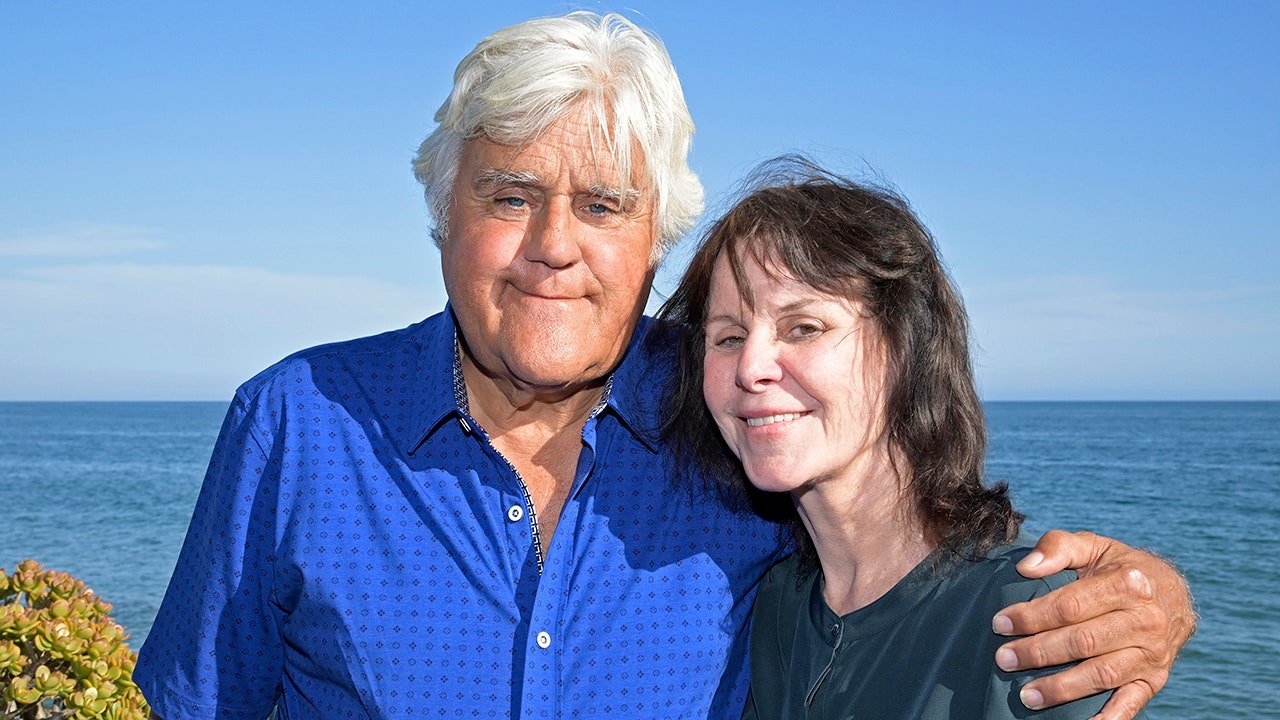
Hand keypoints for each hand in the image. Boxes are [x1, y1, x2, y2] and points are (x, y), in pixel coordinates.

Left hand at [991, 530, 1195, 719]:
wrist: (1173, 594)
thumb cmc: (1120, 568)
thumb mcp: (1094, 545)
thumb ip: (1059, 547)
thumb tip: (1026, 567)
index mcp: (1129, 583)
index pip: (1071, 605)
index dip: (1032, 616)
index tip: (1000, 623)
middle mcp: (1144, 621)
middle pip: (1082, 642)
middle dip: (1038, 653)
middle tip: (1003, 659)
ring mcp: (1151, 654)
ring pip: (1101, 675)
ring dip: (1061, 688)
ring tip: (1026, 695)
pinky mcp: (1154, 680)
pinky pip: (1130, 704)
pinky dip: (1107, 718)